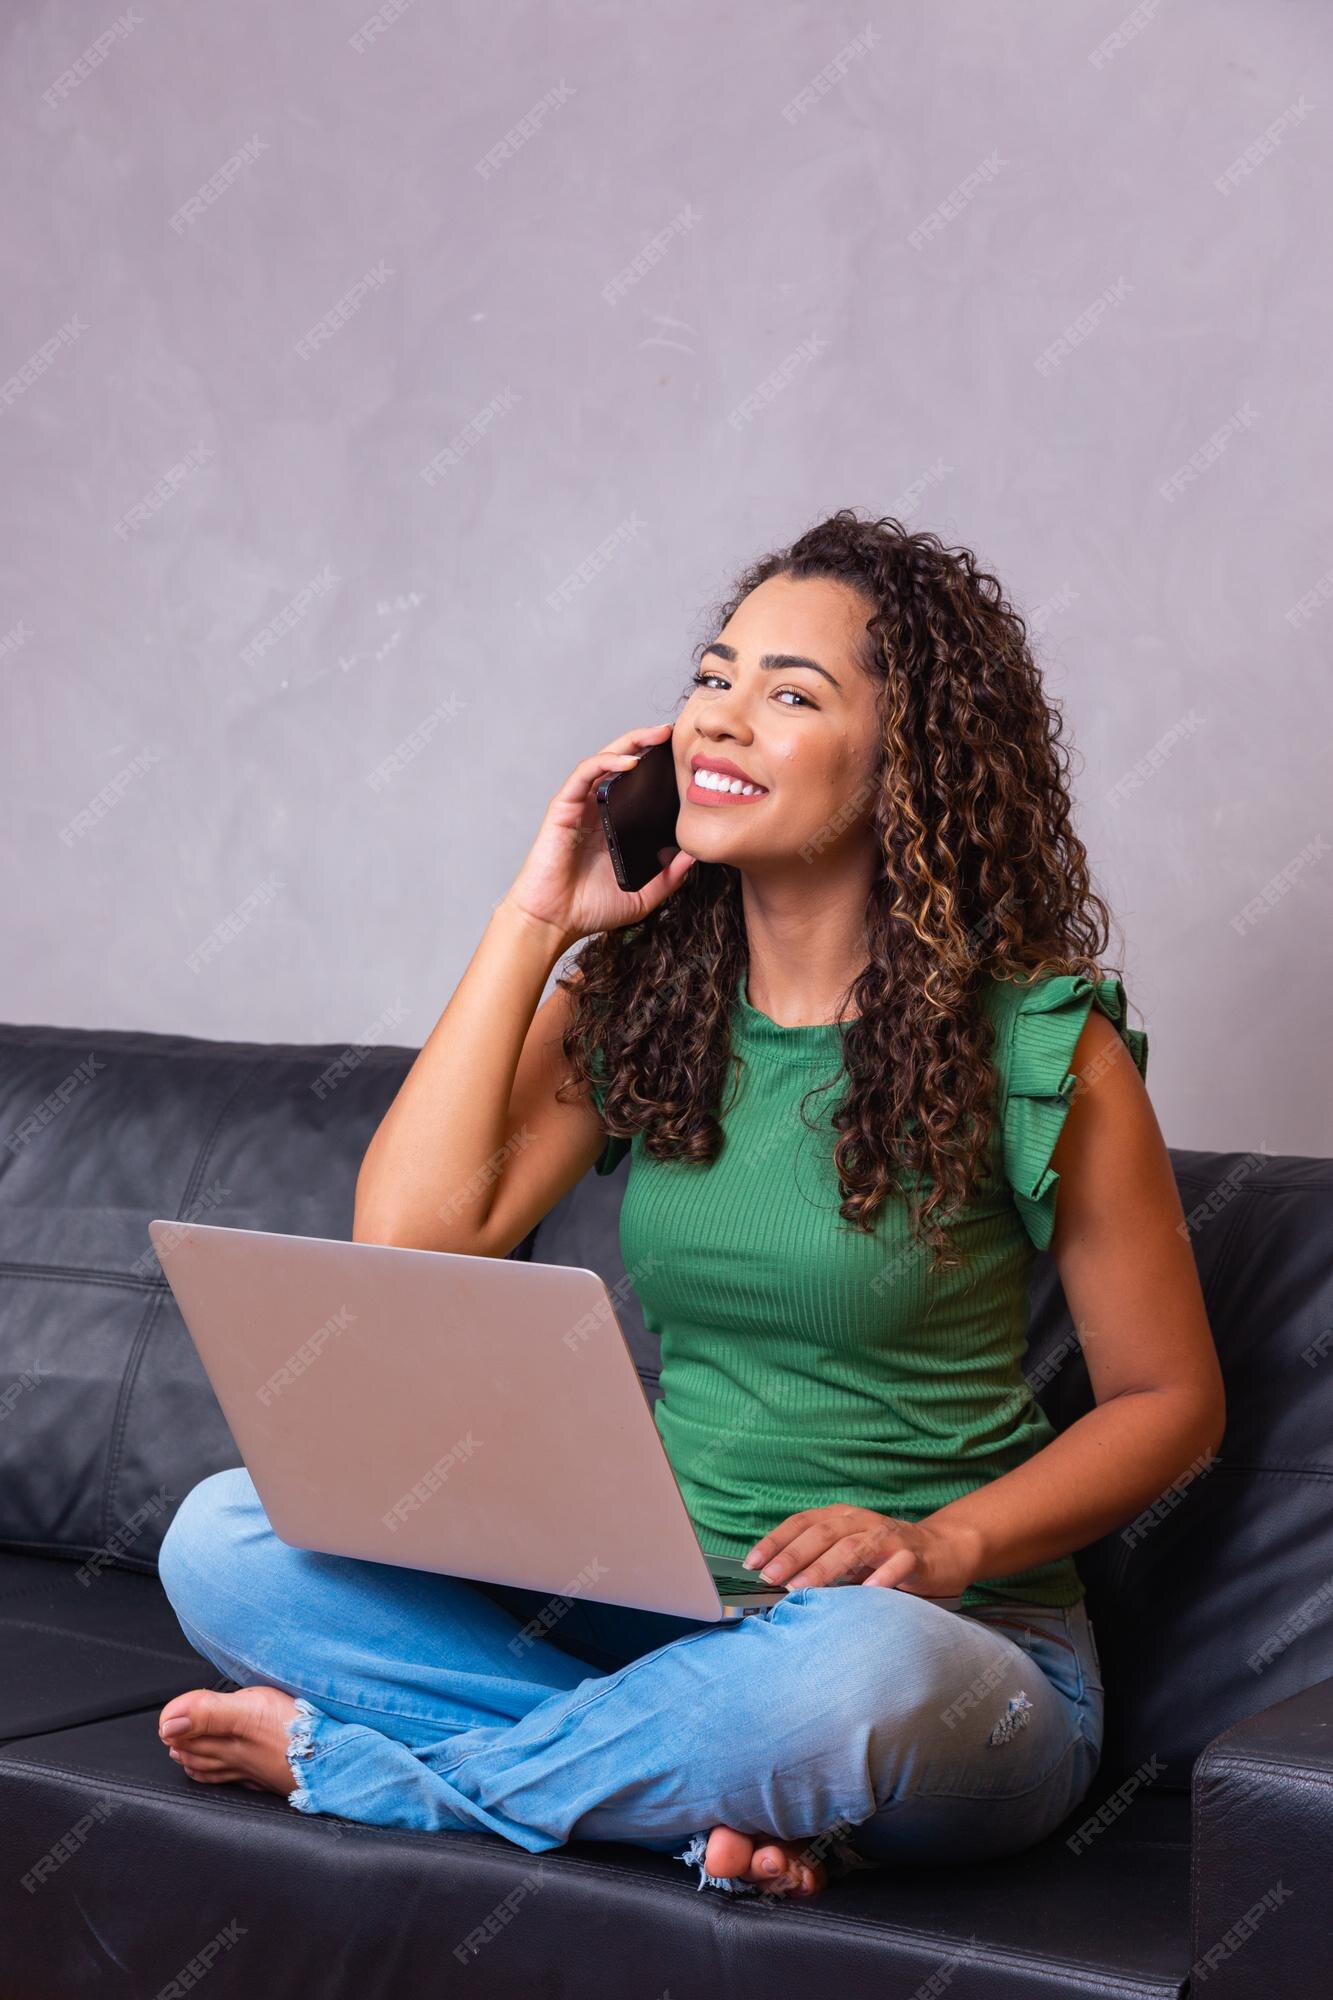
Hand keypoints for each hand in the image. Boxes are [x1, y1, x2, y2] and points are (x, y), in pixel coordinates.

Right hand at [502, 722, 694, 947]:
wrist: (554, 922)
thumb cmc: (590, 909)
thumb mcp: (644, 895)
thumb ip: (669, 877)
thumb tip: (696, 855)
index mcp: (616, 824)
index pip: (638, 785)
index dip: (659, 767)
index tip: (686, 757)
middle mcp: (598, 810)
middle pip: (623, 763)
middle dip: (647, 742)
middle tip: (673, 732)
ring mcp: (580, 807)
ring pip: (605, 761)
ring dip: (630, 743)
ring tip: (655, 735)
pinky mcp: (563, 808)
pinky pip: (584, 775)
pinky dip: (606, 763)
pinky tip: (629, 762)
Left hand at [741, 1505, 983, 1596]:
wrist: (944, 1550)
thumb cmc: (886, 1555)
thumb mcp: (849, 1552)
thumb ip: (819, 1561)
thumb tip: (776, 1582)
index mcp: (841, 1518)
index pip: (802, 1522)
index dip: (776, 1541)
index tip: (752, 1563)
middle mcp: (862, 1522)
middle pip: (823, 1533)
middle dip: (793, 1555)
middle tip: (771, 1578)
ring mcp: (889, 1537)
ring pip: (854, 1547)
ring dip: (826, 1566)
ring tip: (803, 1587)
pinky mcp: (915, 1556)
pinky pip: (897, 1564)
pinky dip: (881, 1576)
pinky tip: (865, 1592)